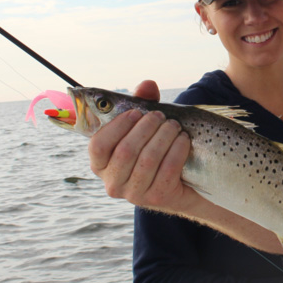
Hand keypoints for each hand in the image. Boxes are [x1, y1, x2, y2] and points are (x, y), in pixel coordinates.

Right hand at [87, 80, 199, 213]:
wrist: (184, 181)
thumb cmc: (157, 147)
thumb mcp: (147, 126)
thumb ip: (143, 103)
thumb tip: (147, 85)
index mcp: (101, 164)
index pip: (98, 145)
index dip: (118, 126)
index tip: (136, 112)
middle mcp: (113, 183)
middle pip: (126, 151)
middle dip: (147, 128)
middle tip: (161, 116)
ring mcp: (134, 194)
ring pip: (148, 159)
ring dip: (164, 137)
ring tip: (174, 125)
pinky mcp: (157, 198)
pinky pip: (168, 169)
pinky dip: (177, 149)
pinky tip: (184, 139)